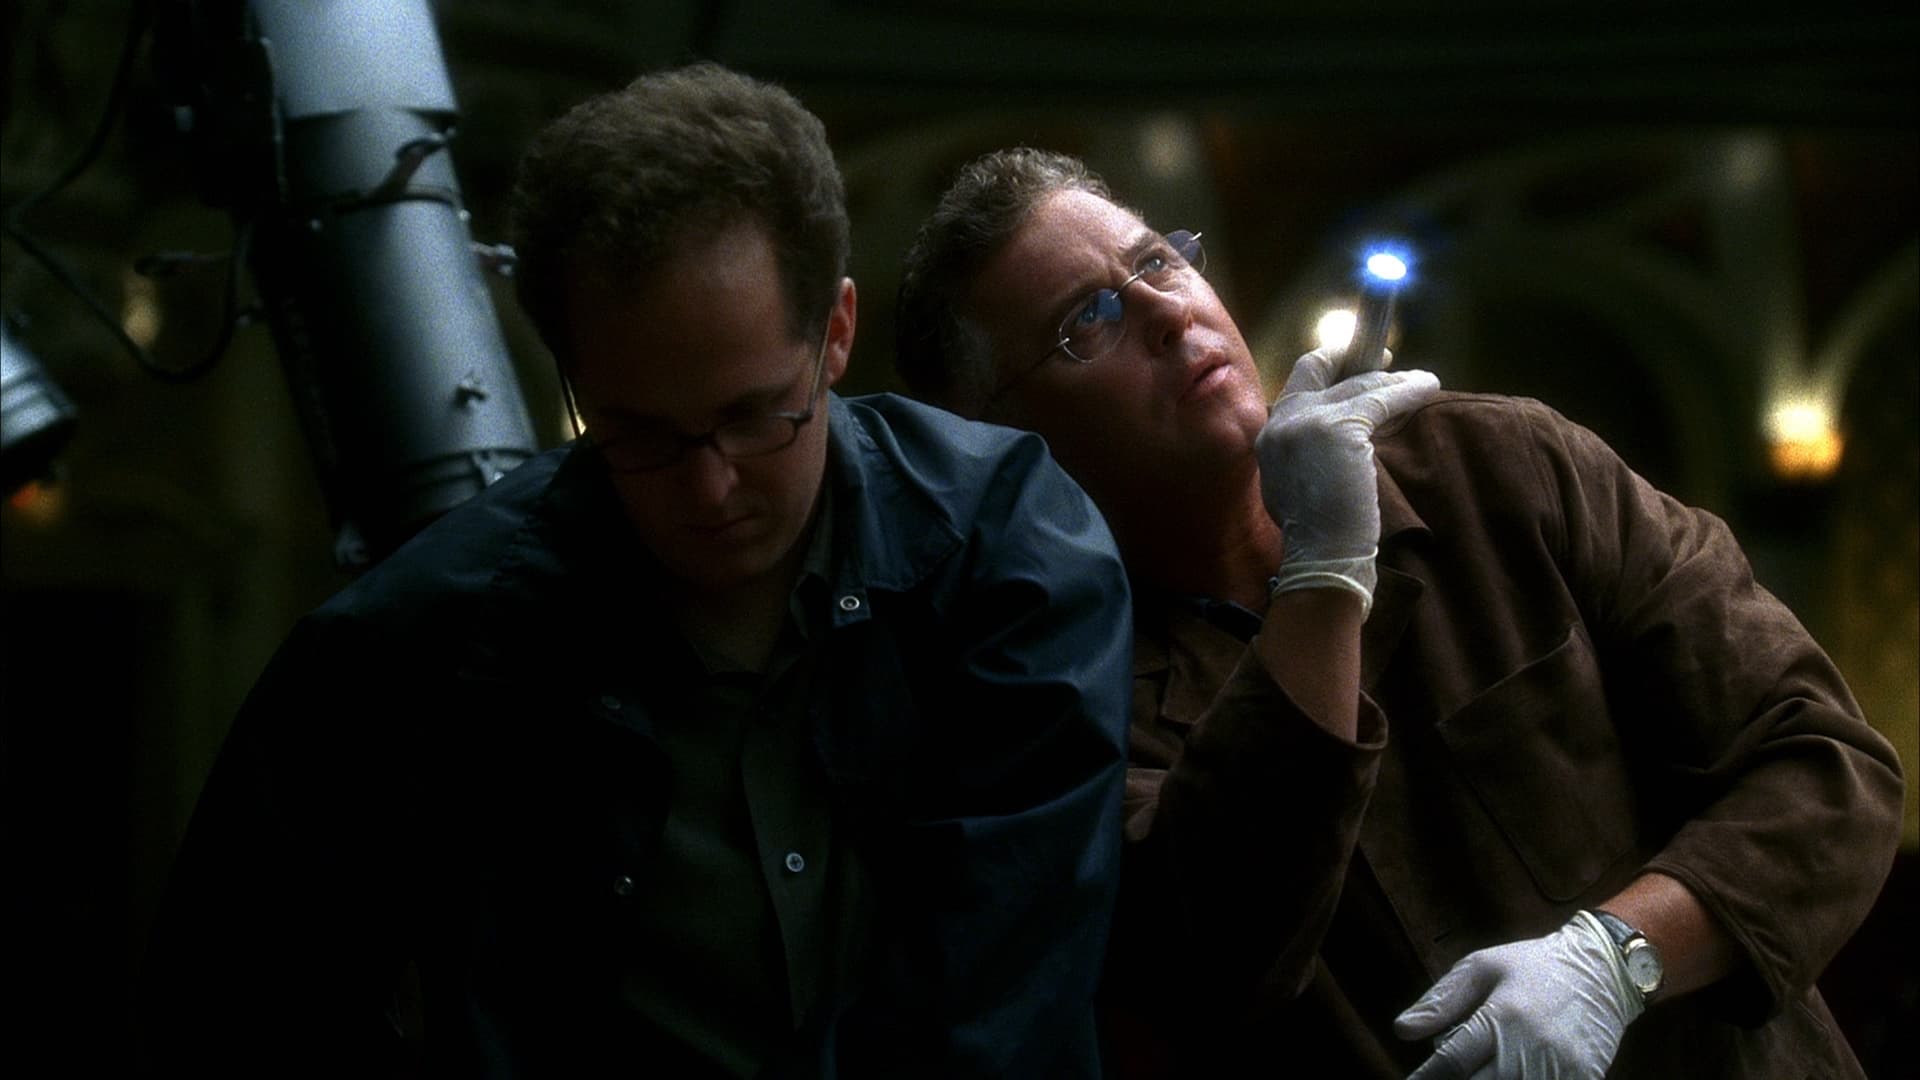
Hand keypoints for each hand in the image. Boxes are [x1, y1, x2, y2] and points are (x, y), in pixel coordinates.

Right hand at [1257, 349, 1437, 612]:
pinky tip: (1428, 387)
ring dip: (1393, 379)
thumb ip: (1303, 453)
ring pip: (1358, 385)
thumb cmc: (1316, 534)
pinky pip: (1381, 399)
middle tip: (1383, 359)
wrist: (1321, 556)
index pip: (1297, 385)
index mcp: (1269, 436)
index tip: (1353, 369)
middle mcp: (1282, 421)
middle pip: (1317, 367)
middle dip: (1351, 358)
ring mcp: (1309, 421)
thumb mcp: (1294, 485)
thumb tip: (1334, 438)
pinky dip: (1408, 391)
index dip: (1326, 370)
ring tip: (1421, 381)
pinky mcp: (1341, 428)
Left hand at [1394, 913, 1644, 1079]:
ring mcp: (1559, 1071)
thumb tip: (1402, 1030)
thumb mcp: (1483, 967)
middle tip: (1446, 1077)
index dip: (1426, 1078)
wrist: (1603, 971)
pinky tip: (1508, 1072)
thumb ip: (1442, 1000)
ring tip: (1478, 1070)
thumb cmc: (1534, 966)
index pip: (1452, 1062)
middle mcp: (1531, 1049)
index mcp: (1502, 1017)